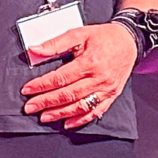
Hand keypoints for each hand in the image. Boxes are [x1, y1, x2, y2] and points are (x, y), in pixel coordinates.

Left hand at [22, 17, 140, 128]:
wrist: (129, 41)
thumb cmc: (103, 37)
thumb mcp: (79, 33)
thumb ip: (56, 43)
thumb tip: (34, 50)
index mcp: (90, 62)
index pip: (61, 77)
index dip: (42, 85)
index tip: (27, 90)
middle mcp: (99, 78)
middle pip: (68, 95)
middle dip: (46, 102)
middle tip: (29, 107)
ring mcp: (107, 89)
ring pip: (80, 106)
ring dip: (60, 114)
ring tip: (44, 117)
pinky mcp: (112, 96)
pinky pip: (95, 112)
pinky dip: (80, 120)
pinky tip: (67, 123)